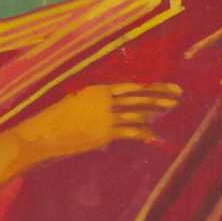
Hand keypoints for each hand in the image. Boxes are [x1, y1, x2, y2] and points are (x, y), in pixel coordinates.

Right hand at [14, 82, 182, 162]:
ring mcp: (105, 117)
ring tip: (172, 107)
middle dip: (159, 95)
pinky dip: (144, 133)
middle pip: (137, 96)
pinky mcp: (104, 133)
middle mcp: (103, 100)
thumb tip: (105, 111)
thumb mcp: (74, 104)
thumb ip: (92, 104)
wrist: (43, 133)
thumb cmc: (54, 119)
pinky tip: (155, 134)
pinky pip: (129, 132)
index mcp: (96, 90)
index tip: (163, 86)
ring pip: (137, 111)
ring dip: (156, 110)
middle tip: (178, 94)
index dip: (148, 87)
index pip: (129, 87)